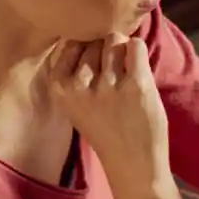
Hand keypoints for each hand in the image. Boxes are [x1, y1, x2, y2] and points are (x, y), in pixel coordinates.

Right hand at [46, 34, 169, 182]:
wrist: (132, 164)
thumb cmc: (106, 132)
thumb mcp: (77, 104)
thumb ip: (77, 75)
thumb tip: (87, 35)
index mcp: (60, 90)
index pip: (70, 45)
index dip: (85, 45)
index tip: (94, 58)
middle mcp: (80, 85)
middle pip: (93, 42)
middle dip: (104, 46)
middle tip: (114, 65)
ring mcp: (109, 85)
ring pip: (114, 41)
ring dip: (122, 48)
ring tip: (126, 66)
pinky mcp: (137, 85)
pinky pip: (135, 46)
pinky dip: (137, 49)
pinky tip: (138, 62)